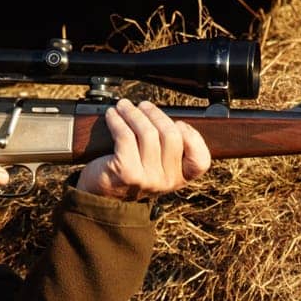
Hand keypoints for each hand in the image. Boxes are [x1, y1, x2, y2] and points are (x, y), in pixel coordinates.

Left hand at [76, 99, 210, 200]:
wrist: (100, 195)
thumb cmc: (127, 172)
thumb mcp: (154, 164)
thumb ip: (166, 147)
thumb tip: (163, 115)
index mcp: (178, 179)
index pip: (201, 160)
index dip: (193, 137)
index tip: (178, 123)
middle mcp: (167, 181)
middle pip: (172, 135)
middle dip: (155, 114)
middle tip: (142, 106)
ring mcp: (148, 178)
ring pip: (148, 133)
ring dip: (133, 113)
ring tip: (124, 106)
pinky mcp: (127, 172)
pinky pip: (126, 136)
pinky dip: (118, 121)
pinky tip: (112, 115)